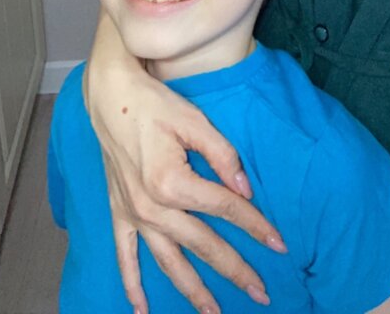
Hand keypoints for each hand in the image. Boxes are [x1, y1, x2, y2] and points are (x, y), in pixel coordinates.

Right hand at [84, 11, 285, 313]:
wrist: (110, 96)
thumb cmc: (155, 104)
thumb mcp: (194, 120)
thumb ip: (223, 155)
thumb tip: (246, 190)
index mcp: (172, 182)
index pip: (224, 209)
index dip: (255, 225)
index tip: (279, 243)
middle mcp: (151, 207)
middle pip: (202, 245)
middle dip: (235, 270)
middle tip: (261, 293)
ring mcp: (133, 214)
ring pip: (168, 263)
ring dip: (192, 291)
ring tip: (213, 313)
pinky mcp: (118, 212)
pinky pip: (124, 257)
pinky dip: (132, 285)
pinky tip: (141, 310)